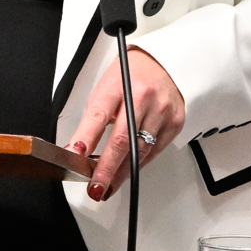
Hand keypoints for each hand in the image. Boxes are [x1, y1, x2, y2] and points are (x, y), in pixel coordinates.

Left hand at [71, 47, 183, 201]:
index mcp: (119, 85)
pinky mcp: (175, 123)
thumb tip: (78, 149)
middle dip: (106, 169)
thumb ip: (93, 119)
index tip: (75, 155)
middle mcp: (142, 97)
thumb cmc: (130, 75)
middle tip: (95, 187)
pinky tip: (127, 172)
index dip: (86, 138)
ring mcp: (162, 111)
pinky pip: (154, 151)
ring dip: (122, 173)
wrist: (163, 63)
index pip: (98, 115)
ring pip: (140, 151)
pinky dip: (139, 164)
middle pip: (122, 140)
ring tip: (107, 186)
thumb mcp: (105, 89)